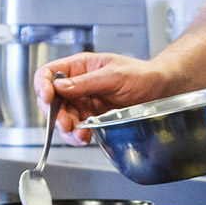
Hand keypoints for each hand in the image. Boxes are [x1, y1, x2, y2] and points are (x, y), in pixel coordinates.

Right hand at [39, 52, 179, 138]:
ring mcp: (85, 102)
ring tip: (78, 134)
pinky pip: (77, 128)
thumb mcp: (114, 75)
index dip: (43, 85)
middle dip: (55, 113)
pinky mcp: (93, 118)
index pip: (49, 73)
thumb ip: (86, 82)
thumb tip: (60, 86)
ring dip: (66, 128)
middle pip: (52, 100)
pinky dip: (77, 135)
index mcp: (81, 67)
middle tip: (65, 123)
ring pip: (63, 117)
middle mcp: (79, 85)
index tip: (48, 96)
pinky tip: (84, 137)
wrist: (162, 91)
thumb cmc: (142, 75)